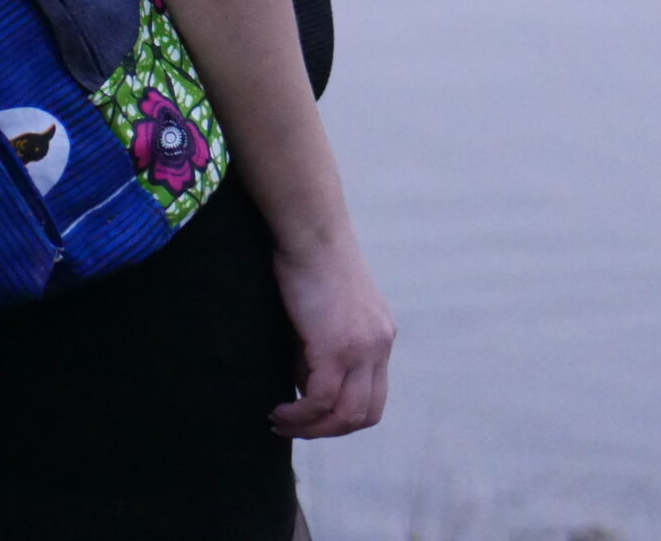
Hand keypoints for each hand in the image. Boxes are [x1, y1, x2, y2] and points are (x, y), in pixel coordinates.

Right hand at [270, 232, 394, 438]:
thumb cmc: (307, 259)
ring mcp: (363, 348)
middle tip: (297, 428)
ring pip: (346, 414)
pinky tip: (279, 411)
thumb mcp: (324, 312)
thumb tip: (305, 388)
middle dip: (330, 431)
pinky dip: (299, 414)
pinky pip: (320, 401)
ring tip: (281, 423)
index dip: (343, 415)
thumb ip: (322, 350)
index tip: (312, 416)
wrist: (310, 229)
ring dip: (312, 428)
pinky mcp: (338, 348)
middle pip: (368, 413)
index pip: (374, 394)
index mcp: (381, 334)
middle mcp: (380, 344)